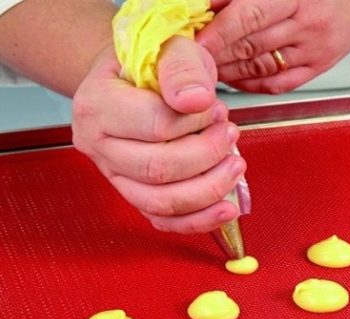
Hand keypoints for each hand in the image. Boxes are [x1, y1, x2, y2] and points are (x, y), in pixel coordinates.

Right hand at [71, 36, 245, 233]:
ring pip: (162, 202)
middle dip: (207, 156)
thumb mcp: (171, 48)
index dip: (196, 122)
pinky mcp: (135, 196)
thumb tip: (197, 101)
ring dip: (209, 188)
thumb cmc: (155, 64)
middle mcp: (98, 146)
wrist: (138, 79)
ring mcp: (115, 176)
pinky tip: (228, 208)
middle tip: (231, 134)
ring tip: (235, 164)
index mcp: (97, 104)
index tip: (217, 108)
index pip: (155, 126)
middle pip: (158, 169)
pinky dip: (200, 220)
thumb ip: (183, 69)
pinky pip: (165, 221)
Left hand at [197, 0, 349, 93]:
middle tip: (189, 60)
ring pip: (260, 67)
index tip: (192, 41)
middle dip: (215, 55)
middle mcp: (307, 24)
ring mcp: (313, 50)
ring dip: (228, 71)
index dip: (216, 32)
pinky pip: (278, 83)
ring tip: (205, 69)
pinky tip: (234, 78)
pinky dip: (251, 83)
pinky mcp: (318, 67)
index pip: (247, 16)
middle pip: (250, 45)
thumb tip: (207, 5)